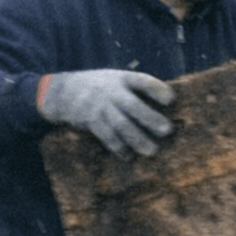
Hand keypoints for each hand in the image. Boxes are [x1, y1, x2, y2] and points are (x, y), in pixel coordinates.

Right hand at [39, 70, 174, 155]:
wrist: (63, 91)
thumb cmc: (102, 88)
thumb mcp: (118, 80)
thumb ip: (140, 89)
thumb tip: (172, 105)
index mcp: (123, 79)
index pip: (142, 81)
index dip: (157, 89)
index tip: (171, 99)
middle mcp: (111, 91)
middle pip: (132, 105)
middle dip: (150, 117)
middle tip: (167, 130)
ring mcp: (100, 106)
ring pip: (120, 124)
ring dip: (136, 139)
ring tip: (152, 151)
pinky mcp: (90, 121)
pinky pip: (106, 135)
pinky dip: (118, 147)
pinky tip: (128, 156)